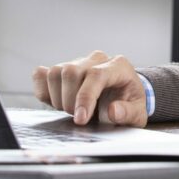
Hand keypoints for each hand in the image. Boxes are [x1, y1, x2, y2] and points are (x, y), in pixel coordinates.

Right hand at [32, 50, 146, 126]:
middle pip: (71, 71)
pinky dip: (43, 91)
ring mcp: (78, 62)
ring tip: (70, 109)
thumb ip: (128, 113)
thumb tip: (113, 111)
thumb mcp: (137, 115)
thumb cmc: (129, 106)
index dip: (85, 97)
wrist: (122, 100)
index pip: (96, 75)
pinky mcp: (62, 69)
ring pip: (55, 72)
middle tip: (78, 117)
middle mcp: (97, 59)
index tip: (80, 119)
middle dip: (69, 101)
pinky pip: (41, 74)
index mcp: (118, 66)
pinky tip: (57, 102)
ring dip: (57, 97)